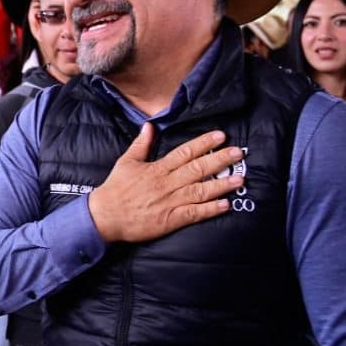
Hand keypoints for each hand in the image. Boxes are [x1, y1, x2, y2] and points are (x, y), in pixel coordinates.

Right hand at [86, 124, 244, 244]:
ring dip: (221, 185)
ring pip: (201, 190)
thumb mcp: (126, 162)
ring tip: (239, 179)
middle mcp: (167, 183)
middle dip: (220, 160)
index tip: (220, 136)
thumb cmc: (116, 189)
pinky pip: (195, 213)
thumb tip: (149, 126)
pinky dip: (210, 209)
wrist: (105, 216)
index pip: (185, 152)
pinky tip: (225, 205)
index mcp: (158, 168)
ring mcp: (171, 202)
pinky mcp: (171, 219)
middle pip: (198, 169)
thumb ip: (141, 144)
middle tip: (238, 153)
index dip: (204, 143)